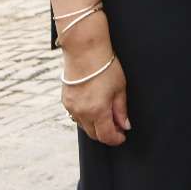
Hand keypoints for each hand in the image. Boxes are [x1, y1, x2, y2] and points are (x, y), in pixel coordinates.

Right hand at [61, 27, 130, 145]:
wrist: (85, 51)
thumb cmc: (105, 67)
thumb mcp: (120, 88)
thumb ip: (121, 110)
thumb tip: (125, 125)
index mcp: (97, 111)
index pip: (106, 135)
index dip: (116, 139)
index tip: (122, 136)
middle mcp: (82, 112)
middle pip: (93, 134)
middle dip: (106, 134)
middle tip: (117, 127)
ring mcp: (71, 107)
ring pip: (84, 126)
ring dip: (95, 125)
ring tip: (106, 114)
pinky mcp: (65, 100)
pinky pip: (76, 115)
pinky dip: (85, 116)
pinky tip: (93, 106)